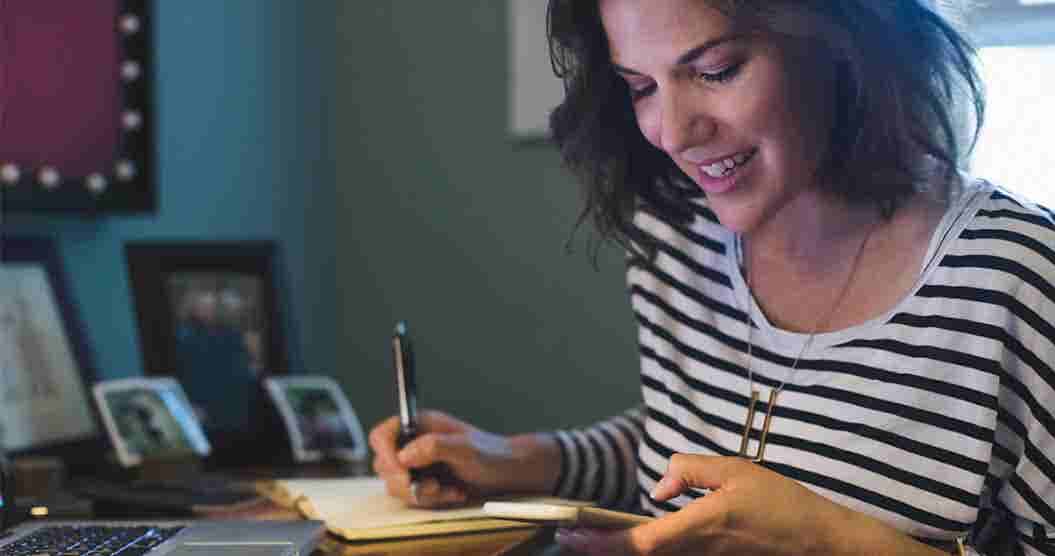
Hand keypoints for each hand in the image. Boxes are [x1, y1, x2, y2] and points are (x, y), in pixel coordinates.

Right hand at [368, 410, 557, 507]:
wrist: (506, 473)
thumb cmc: (490, 453)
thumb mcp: (465, 447)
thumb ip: (435, 446)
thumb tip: (405, 454)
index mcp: (419, 425)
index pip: (382, 436)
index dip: (386, 453)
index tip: (402, 470)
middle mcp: (413, 443)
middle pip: (384, 465)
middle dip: (406, 481)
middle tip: (431, 485)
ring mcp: (417, 464)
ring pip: (396, 485)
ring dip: (422, 494)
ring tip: (447, 489)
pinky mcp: (423, 482)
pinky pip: (412, 498)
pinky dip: (431, 500)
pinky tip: (453, 493)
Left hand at [555, 455, 845, 554]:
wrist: (819, 542)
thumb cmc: (782, 504)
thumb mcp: (737, 471)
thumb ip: (692, 471)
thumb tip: (658, 486)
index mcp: (703, 526)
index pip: (643, 541)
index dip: (606, 542)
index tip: (575, 534)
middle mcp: (700, 552)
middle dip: (600, 550)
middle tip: (567, 540)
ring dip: (619, 551)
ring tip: (587, 540)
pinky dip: (645, 552)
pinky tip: (630, 543)